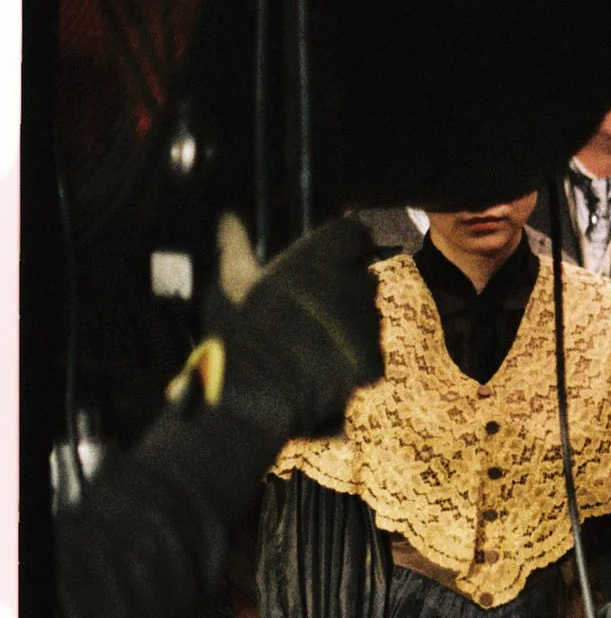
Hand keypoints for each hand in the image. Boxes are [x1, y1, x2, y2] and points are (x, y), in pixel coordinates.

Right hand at [222, 217, 383, 440]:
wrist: (255, 401)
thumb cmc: (237, 335)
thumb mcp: (232, 285)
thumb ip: (237, 247)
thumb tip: (228, 216)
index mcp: (321, 262)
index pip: (354, 233)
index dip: (344, 242)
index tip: (331, 253)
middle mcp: (353, 287)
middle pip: (362, 276)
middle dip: (343, 285)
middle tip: (311, 305)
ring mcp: (367, 326)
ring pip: (368, 312)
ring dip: (349, 319)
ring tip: (312, 339)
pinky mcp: (373, 361)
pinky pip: (370, 347)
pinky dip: (353, 353)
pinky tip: (323, 363)